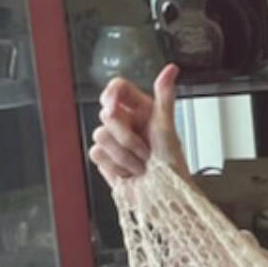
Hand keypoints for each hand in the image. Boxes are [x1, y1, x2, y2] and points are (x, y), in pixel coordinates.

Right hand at [88, 64, 188, 185]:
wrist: (164, 197)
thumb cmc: (170, 165)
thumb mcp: (167, 127)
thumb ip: (164, 96)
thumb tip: (171, 69)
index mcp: (141, 110)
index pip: (117, 88)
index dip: (112, 95)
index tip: (115, 107)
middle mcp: (126, 123)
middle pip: (106, 113)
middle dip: (127, 136)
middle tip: (145, 151)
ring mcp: (114, 141)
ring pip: (100, 134)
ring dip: (124, 155)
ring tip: (141, 165)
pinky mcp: (105, 159)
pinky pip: (96, 153)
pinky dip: (115, 166)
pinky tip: (129, 173)